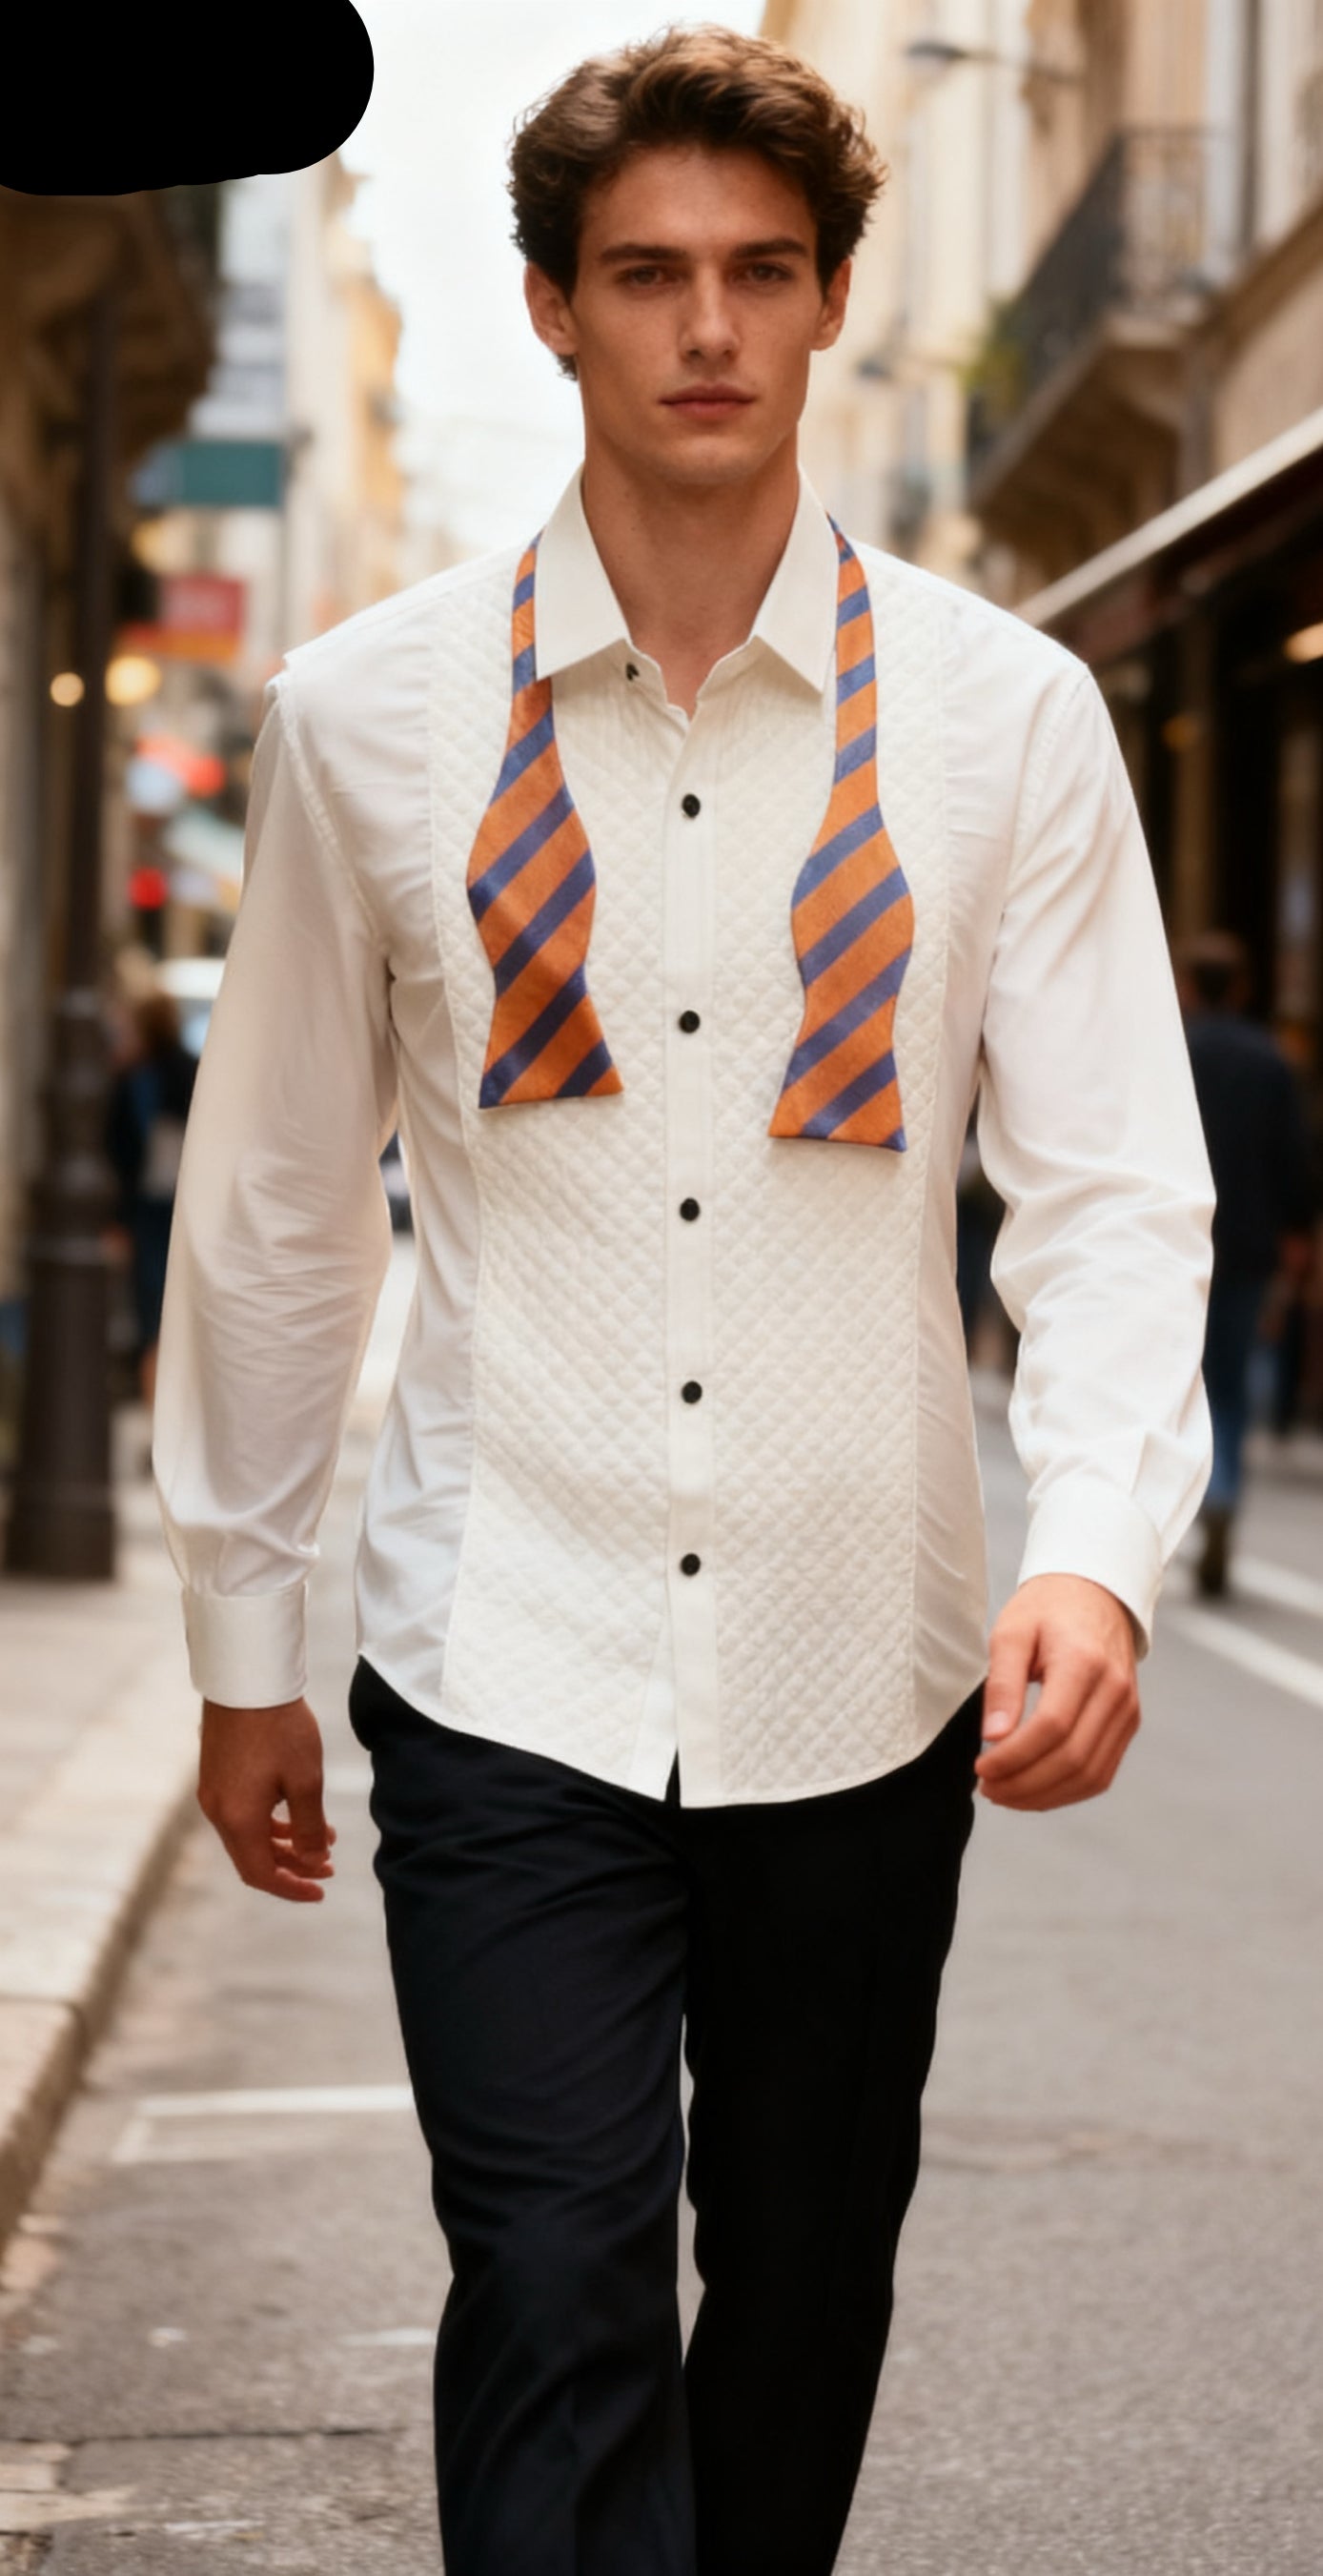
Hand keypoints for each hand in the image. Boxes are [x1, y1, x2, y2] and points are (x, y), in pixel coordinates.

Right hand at [198, 1697, 336, 1901]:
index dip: (292, 1888)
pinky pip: (242, 1814)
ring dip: (283, 1843)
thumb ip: (309, 1828)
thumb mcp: (306, 1780)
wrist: (247, 1679)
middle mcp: (218, 1812)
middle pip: (253, 1858)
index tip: (321, 1890)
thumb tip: (313, 1861)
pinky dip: (269, 1822)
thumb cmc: (280, 1728)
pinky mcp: (215, 1775)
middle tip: (328, 1867)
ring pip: (248, 1836)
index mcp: (238, 1819)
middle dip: (292, 1867)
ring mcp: (212, 1793)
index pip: (261, 1874)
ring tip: (323, 1838)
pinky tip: (296, 1812)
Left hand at [975, 1575, 1139, 1811]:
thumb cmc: (1048, 1609)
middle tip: (987, 1788)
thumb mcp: (1011, 1633)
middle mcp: (1114, 1690)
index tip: (981, 1767)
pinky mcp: (1128, 1723)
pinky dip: (1066, 1791)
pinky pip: (1101, 1772)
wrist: (1094, 1593)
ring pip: (1090, 1774)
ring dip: (1044, 1796)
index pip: (1052, 1727)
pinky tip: (1034, 1790)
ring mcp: (1127, 1710)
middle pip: (1072, 1758)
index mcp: (1084, 1662)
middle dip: (1025, 1785)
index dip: (1014, 1758)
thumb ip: (1002, 1684)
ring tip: (1005, 1793)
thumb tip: (994, 1737)